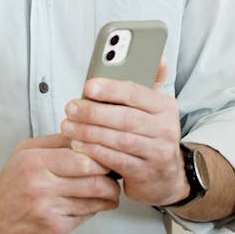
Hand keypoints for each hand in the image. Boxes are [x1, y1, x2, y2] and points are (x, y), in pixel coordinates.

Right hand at [0, 134, 120, 233]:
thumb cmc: (9, 187)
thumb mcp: (26, 154)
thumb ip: (57, 143)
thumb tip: (89, 136)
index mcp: (35, 162)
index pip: (83, 158)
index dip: (102, 159)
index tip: (108, 158)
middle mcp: (41, 187)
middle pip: (94, 182)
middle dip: (111, 181)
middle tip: (115, 178)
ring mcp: (48, 212)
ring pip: (94, 202)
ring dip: (107, 198)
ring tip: (107, 192)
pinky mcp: (54, 232)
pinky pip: (84, 218)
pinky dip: (91, 211)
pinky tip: (88, 206)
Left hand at [61, 60, 189, 206]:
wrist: (166, 176)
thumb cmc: (152, 136)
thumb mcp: (154, 109)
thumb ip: (150, 84)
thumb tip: (158, 57)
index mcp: (165, 106)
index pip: (137, 93)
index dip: (111, 89)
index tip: (88, 86)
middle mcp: (165, 128)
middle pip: (125, 117)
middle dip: (94, 112)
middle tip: (71, 107)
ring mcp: (157, 152)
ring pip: (119, 139)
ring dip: (89, 132)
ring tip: (68, 126)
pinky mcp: (145, 172)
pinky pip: (115, 159)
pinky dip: (94, 151)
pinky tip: (79, 145)